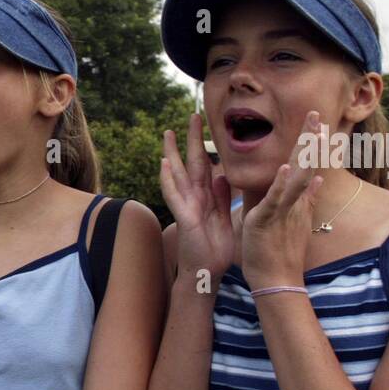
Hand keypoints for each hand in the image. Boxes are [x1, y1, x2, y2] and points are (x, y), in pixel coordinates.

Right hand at [159, 113, 234, 279]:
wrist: (207, 274)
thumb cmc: (215, 250)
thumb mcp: (224, 218)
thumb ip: (222, 198)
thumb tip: (222, 175)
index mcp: (207, 197)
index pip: (207, 165)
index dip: (208, 145)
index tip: (210, 126)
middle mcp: (194, 198)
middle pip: (192, 163)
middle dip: (192, 139)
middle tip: (193, 115)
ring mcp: (187, 207)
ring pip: (178, 175)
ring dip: (172, 154)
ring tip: (168, 133)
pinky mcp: (184, 218)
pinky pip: (174, 196)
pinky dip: (168, 181)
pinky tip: (164, 165)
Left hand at [241, 111, 325, 289]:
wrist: (276, 280)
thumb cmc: (280, 253)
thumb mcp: (295, 221)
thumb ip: (307, 199)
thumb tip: (319, 178)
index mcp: (298, 200)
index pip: (307, 166)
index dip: (311, 144)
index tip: (317, 121)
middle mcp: (295, 202)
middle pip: (306, 165)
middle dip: (311, 139)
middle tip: (316, 113)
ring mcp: (284, 210)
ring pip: (298, 178)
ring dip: (303, 153)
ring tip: (310, 130)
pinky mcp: (269, 220)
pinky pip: (276, 200)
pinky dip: (282, 183)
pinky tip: (287, 167)